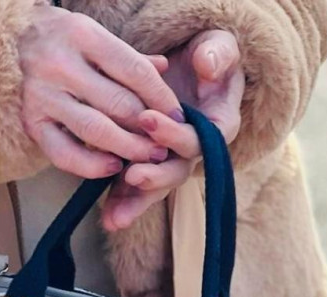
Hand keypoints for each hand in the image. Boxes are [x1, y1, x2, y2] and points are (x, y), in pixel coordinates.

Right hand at [19, 5, 184, 178]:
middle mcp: (59, 63)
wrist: (7, 41)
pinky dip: (91, 165)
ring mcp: (42, 94)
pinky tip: (112, 168)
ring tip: (147, 158)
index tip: (178, 118)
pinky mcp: (31, 122)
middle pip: (119, 104)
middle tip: (166, 146)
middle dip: (148, 129)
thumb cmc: (61, 41)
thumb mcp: (94, 37)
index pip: (134, 71)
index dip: (161, 99)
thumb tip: (165, 69)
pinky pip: (64, 153)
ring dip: (128, 149)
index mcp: (82, 34)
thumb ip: (128, 58)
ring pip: (96, 130)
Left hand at [101, 30, 244, 230]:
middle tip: (132, 175)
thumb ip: (217, 54)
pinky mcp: (150, 164)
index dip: (174, 134)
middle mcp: (197, 151)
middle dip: (155, 176)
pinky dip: (121, 202)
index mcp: (219, 126)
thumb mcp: (218, 48)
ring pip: (156, 187)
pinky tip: (107, 219)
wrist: (193, 70)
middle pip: (178, 171)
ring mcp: (172, 161)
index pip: (198, 137)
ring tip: (115, 218)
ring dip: (135, 203)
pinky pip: (136, 188)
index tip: (147, 120)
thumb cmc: (209, 56)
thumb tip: (208, 66)